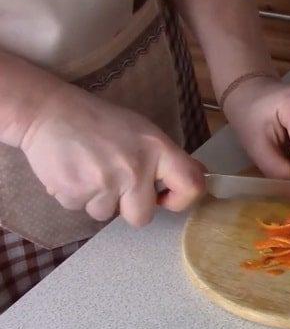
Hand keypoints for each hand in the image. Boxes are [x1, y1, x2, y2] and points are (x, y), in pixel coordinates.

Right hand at [19, 85, 205, 225]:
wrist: (49, 111)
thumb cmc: (100, 122)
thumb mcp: (144, 132)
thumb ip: (169, 158)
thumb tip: (200, 177)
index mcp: (158, 149)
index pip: (191, 186)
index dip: (181, 200)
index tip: (165, 197)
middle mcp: (135, 167)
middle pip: (143, 217)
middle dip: (129, 207)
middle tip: (116, 183)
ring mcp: (105, 181)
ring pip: (107, 214)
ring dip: (98, 198)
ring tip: (90, 169)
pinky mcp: (76, 191)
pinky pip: (81, 208)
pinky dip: (76, 195)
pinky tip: (73, 170)